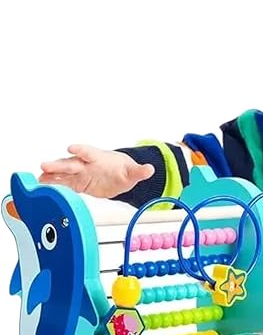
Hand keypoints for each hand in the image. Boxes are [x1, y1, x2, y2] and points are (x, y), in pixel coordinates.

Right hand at [39, 144, 154, 198]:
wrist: (119, 175)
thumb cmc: (123, 170)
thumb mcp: (133, 172)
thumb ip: (140, 171)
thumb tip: (151, 169)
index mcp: (99, 158)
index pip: (89, 151)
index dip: (80, 149)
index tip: (72, 148)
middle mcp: (86, 164)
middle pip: (71, 162)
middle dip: (58, 164)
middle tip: (45, 165)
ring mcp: (79, 173)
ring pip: (63, 173)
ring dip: (51, 175)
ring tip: (39, 179)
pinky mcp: (76, 183)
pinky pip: (63, 183)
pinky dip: (53, 185)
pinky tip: (42, 187)